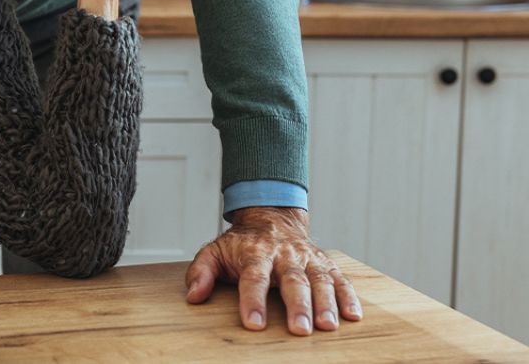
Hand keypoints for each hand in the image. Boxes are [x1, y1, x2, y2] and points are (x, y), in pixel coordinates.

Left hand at [185, 207, 362, 335]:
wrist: (270, 217)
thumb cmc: (241, 243)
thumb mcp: (214, 251)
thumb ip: (201, 271)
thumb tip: (193, 296)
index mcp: (255, 252)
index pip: (253, 277)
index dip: (253, 300)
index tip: (253, 323)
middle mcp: (284, 254)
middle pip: (292, 280)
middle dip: (297, 305)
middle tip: (299, 329)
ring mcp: (307, 258)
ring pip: (319, 279)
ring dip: (326, 303)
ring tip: (328, 326)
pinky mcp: (325, 263)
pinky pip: (340, 279)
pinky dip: (349, 296)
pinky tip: (353, 316)